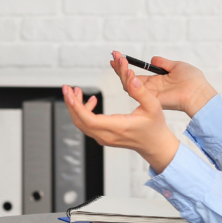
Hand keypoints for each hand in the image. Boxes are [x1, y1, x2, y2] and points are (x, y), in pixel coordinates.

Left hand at [63, 76, 179, 173]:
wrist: (155, 145)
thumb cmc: (155, 126)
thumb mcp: (153, 106)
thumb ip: (141, 91)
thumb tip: (131, 77)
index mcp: (118, 127)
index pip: (90, 120)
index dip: (77, 107)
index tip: (70, 94)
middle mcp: (107, 135)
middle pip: (80, 121)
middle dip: (70, 104)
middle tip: (66, 88)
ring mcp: (103, 138)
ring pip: (81, 123)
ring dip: (75, 107)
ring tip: (76, 91)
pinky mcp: (103, 137)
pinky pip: (87, 125)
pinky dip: (83, 112)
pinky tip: (91, 101)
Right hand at [111, 51, 217, 117]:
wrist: (199, 92)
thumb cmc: (193, 80)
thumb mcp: (177, 66)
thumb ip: (163, 63)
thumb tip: (153, 59)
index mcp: (156, 81)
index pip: (136, 74)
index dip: (126, 66)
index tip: (118, 56)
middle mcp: (150, 88)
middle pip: (128, 79)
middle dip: (119, 67)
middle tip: (113, 55)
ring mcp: (149, 94)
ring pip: (128, 84)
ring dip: (121, 72)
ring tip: (117, 60)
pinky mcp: (150, 98)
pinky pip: (135, 91)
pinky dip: (128, 80)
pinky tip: (126, 69)